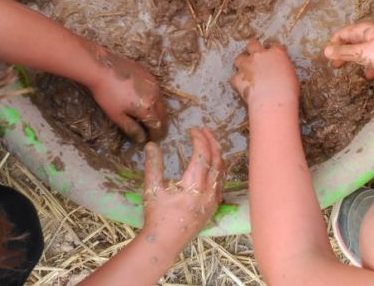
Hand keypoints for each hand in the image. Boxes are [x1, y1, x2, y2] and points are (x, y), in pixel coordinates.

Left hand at [89, 51, 168, 142]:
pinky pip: (156, 91)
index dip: (157, 135)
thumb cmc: (107, 94)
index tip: (153, 141)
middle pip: (163, 114)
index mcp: (148, 107)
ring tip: (152, 119)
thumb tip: (142, 139)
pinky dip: (155, 100)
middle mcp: (155, 95)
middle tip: (156, 133)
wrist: (101, 68)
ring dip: (159, 112)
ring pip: (161, 102)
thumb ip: (132, 128)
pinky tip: (146, 101)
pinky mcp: (149, 75)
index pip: (158, 126)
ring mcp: (153, 83)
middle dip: (161, 125)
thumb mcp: (117, 116)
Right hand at [142, 128, 223, 244]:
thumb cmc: (157, 217)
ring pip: (222, 170)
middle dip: (211, 141)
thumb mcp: (152, 190)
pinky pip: (221, 182)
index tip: (192, 129)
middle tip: (204, 129)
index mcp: (193, 185)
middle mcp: (208, 192)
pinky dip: (218, 167)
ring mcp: (213, 200)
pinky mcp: (213, 207)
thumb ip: (153, 165)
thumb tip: (151, 145)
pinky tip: (212, 163)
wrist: (164, 244)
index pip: (202, 154)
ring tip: (209, 142)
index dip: (199, 138)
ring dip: (217, 153)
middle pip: (217, 159)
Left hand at [231, 39, 299, 107]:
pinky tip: (241, 88)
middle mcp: (260, 55)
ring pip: (239, 59)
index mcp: (276, 53)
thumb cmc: (287, 91)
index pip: (275, 46)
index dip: (273, 51)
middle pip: (253, 45)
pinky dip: (237, 82)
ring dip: (242, 64)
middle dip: (253, 49)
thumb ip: (283, 69)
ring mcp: (247, 65)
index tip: (273, 56)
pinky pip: (234, 78)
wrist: (273, 101)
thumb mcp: (291, 76)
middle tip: (255, 58)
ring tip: (245, 72)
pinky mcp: (238, 77)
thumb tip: (280, 73)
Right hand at [324, 23, 373, 79]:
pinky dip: (370, 66)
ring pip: (364, 50)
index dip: (333, 44)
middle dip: (342, 53)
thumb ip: (345, 53)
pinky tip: (369, 76)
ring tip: (347, 72)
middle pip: (352, 41)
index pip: (341, 34)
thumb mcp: (365, 53)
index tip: (327, 58)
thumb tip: (325, 51)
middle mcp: (371, 33)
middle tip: (334, 67)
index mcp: (363, 30)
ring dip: (355, 60)